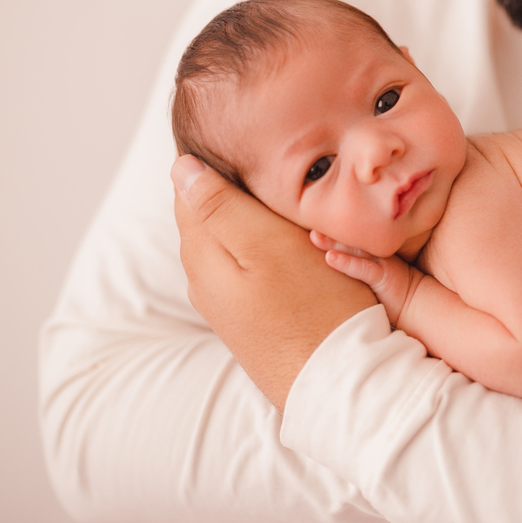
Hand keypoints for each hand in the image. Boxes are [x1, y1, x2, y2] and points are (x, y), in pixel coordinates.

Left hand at [172, 155, 375, 411]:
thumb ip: (221, 206)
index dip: (214, 159)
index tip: (246, 137)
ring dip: (252, 217)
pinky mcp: (255, 318)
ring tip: (288, 192)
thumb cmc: (314, 308)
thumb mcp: (268, 245)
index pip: (190, 188)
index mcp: (202, 254)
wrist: (342, 385)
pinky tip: (295, 240)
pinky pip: (252, 266)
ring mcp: (230, 304)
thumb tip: (180, 167)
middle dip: (233, 186)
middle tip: (273, 158)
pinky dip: (266, 245)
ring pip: (233, 241)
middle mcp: (206, 281)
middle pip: (210, 214)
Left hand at [313, 231, 420, 325]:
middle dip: (328, 233)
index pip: (350, 239)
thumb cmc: (393, 291)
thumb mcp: (374, 275)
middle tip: (309, 224)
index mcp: (372, 252)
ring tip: (314, 237)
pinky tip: (330, 258)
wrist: (417, 302)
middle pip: (348, 240)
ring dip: (333, 244)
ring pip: (354, 250)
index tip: (314, 223)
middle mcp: (376, 253)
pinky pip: (363, 268)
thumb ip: (360, 266)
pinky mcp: (383, 276)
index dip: (333, 232)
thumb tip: (335, 261)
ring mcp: (380, 262)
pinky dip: (346, 263)